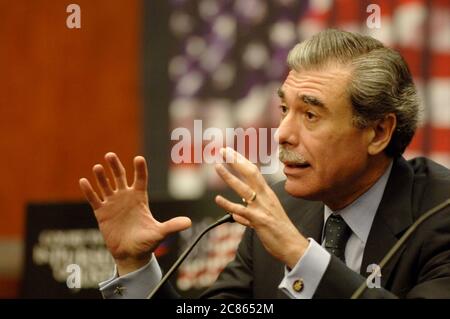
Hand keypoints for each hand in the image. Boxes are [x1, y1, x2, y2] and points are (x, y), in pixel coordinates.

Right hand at [79, 152, 191, 274]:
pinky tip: (83, 181)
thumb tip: (189, 222)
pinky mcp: (102, 213)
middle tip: (110, 155)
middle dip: (115, 166)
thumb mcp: (160, 233)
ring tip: (97, 167)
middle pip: (120, 177)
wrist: (131, 254)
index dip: (139, 169)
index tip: (138, 158)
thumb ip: (172, 226)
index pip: (140, 179)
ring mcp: (113, 204)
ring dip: (101, 177)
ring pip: (106, 186)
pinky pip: (94, 199)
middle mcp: (126, 197)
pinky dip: (89, 191)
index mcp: (140, 198)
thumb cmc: (147, 242)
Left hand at [214, 147, 308, 268]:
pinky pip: (241, 210)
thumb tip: (236, 214)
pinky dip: (228, 204)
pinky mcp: (259, 220)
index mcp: (267, 194)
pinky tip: (218, 199)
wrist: (293, 246)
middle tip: (223, 151)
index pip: (254, 172)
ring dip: (229, 177)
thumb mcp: (265, 218)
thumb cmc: (279, 232)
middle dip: (236, 161)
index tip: (230, 152)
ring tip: (217, 167)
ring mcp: (262, 208)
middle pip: (250, 173)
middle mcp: (265, 197)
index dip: (241, 161)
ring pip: (243, 188)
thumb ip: (248, 214)